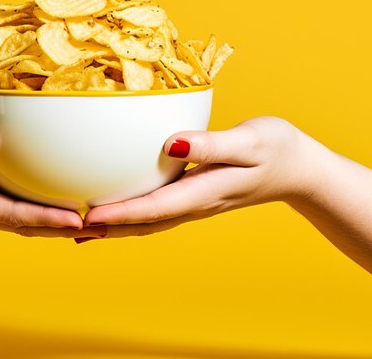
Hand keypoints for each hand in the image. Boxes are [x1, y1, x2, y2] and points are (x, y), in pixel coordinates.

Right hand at [0, 117, 101, 237]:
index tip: (84, 220)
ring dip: (55, 219)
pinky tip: (52, 193)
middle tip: (104, 225)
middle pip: (27, 223)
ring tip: (90, 216)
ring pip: (22, 215)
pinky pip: (12, 200)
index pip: (15, 214)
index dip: (50, 219)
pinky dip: (36, 204)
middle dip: (63, 226)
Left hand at [83, 117, 314, 237]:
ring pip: (148, 222)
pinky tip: (118, 209)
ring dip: (115, 228)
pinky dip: (133, 215)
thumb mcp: (249, 141)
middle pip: (144, 224)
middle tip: (70, 231)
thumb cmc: (277, 148)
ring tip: (81, 229)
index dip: (120, 213)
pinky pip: (157, 210)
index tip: (87, 217)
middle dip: (107, 230)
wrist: (301, 169)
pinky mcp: (197, 195)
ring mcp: (196, 203)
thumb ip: (212, 144)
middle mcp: (195, 204)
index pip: (154, 208)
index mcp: (204, 192)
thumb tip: (172, 143)